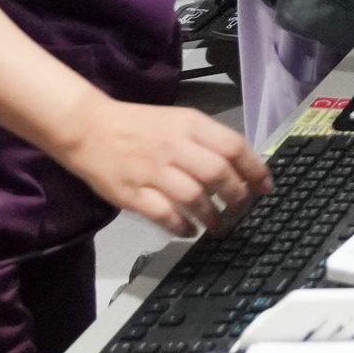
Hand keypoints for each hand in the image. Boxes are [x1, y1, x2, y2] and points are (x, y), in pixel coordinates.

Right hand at [60, 97, 268, 236]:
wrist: (88, 127)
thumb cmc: (140, 126)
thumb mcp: (179, 122)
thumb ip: (207, 141)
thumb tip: (241, 168)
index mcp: (190, 125)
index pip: (233, 146)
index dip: (254, 170)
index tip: (265, 188)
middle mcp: (174, 146)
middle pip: (218, 174)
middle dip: (237, 197)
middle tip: (242, 210)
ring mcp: (152, 171)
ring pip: (194, 197)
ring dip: (212, 217)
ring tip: (219, 227)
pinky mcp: (132, 193)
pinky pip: (164, 214)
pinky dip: (181, 227)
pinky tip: (189, 231)